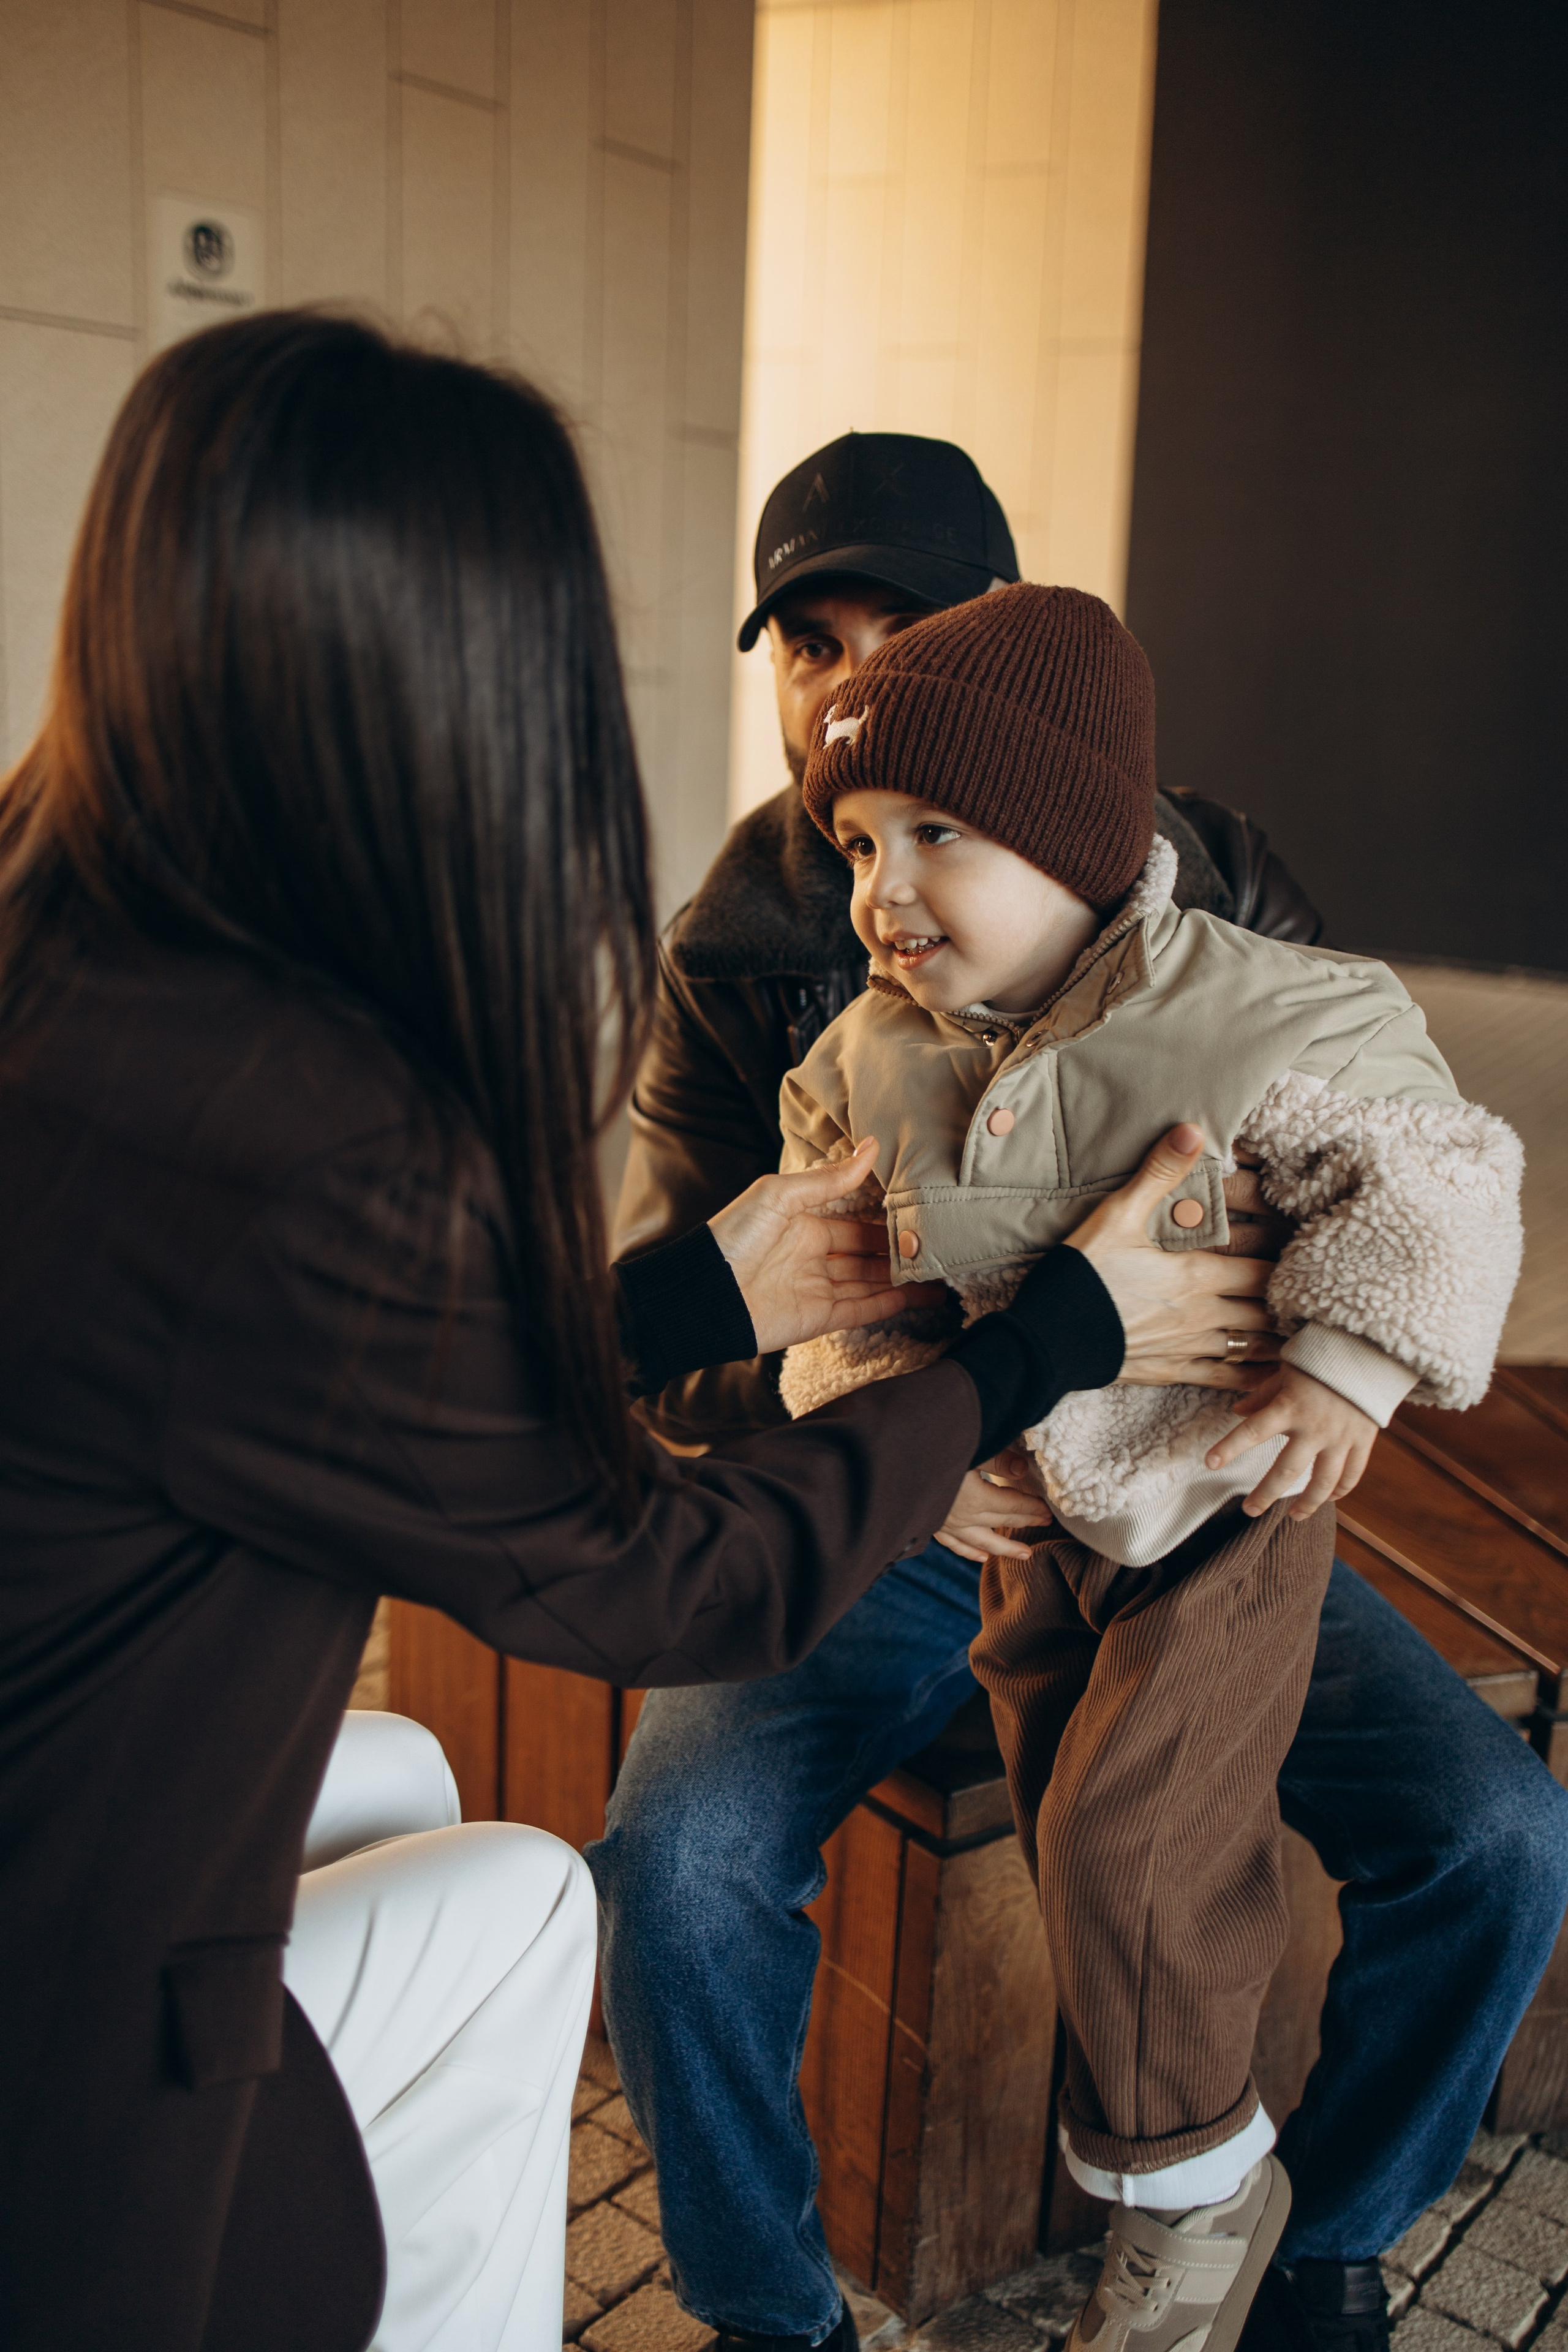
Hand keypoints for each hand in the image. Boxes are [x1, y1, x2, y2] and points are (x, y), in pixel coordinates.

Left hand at [708, 1139, 943, 1352]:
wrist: (704, 1293)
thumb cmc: (732, 1238)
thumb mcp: (779, 1195)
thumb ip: (828, 1179)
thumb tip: (870, 1146)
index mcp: (802, 1224)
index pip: (855, 1223)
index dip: (884, 1222)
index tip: (918, 1216)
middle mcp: (812, 1256)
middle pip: (866, 1255)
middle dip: (899, 1252)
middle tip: (936, 1246)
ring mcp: (815, 1289)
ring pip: (869, 1284)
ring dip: (902, 1280)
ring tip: (939, 1273)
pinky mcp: (816, 1319)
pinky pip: (861, 1311)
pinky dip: (889, 1305)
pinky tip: (916, 1295)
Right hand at [936, 1451, 1052, 1563]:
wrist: (886, 1466)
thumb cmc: (928, 1450)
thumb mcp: (967, 1447)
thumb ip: (997, 1460)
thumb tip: (1023, 1470)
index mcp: (976, 1498)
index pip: (1013, 1505)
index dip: (1032, 1508)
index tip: (1048, 1511)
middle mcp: (963, 1516)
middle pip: (1002, 1522)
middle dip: (1025, 1523)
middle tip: (1045, 1525)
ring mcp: (946, 1523)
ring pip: (981, 1542)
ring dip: (1004, 1548)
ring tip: (1024, 1555)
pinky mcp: (930, 1524)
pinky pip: (954, 1544)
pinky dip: (969, 1552)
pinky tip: (979, 1557)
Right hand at [1065, 1124, 1282, 1389]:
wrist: (1048, 1338)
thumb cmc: (1082, 1275)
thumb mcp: (1117, 1215)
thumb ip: (1159, 1175)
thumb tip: (1192, 1130)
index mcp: (1198, 1275)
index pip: (1264, 1269)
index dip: (1290, 1263)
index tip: (1307, 1256)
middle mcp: (1204, 1315)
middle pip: (1266, 1309)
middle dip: (1290, 1301)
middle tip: (1312, 1293)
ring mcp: (1190, 1348)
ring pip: (1255, 1346)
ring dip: (1280, 1338)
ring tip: (1302, 1332)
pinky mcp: (1171, 1371)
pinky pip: (1227, 1379)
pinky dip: (1254, 1379)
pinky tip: (1272, 1378)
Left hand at [1204, 1364, 1377, 1519]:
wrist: (1369, 1351)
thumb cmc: (1321, 1359)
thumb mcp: (1286, 1372)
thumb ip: (1262, 1395)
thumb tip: (1238, 1411)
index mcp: (1289, 1406)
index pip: (1253, 1431)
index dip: (1230, 1448)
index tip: (1210, 1463)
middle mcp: (1314, 1427)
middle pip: (1286, 1471)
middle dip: (1265, 1494)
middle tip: (1250, 1511)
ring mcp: (1340, 1437)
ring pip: (1322, 1482)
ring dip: (1307, 1504)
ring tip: (1293, 1516)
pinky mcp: (1363, 1441)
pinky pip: (1351, 1474)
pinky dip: (1339, 1491)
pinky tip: (1327, 1499)